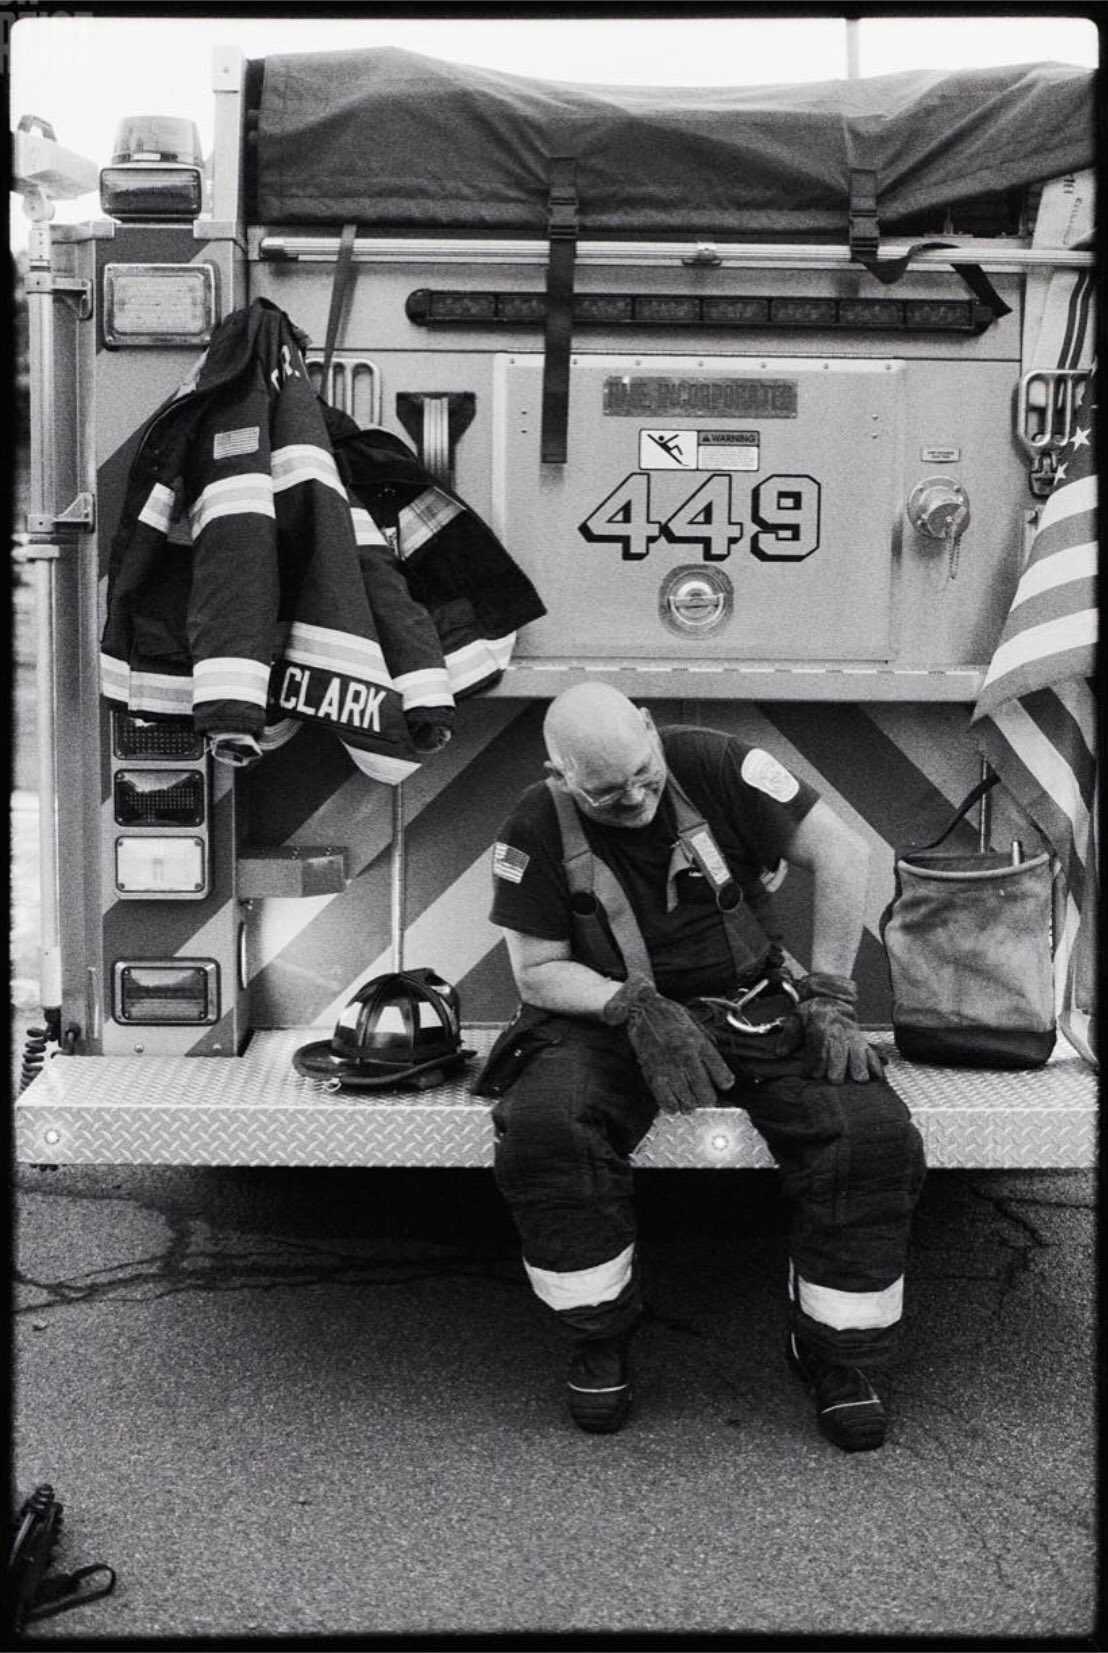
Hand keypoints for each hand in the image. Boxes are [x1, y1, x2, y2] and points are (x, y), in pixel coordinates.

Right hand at [602, 975, 734, 1113]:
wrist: (641, 1007)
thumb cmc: (668, 1014)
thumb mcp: (694, 1022)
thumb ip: (707, 1042)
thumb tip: (715, 1062)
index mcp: (699, 1043)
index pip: (722, 1074)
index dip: (724, 1082)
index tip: (724, 1083)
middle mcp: (686, 1057)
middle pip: (705, 1094)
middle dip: (706, 1099)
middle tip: (703, 1096)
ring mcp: (669, 1067)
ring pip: (688, 1102)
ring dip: (689, 1104)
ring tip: (688, 1100)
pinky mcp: (652, 1073)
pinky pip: (666, 1101)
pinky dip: (672, 1106)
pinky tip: (674, 1103)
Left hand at [795, 974, 884, 1083]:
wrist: (831, 998)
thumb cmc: (813, 1011)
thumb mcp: (796, 1017)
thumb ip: (789, 1035)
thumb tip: (779, 1052)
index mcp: (820, 1023)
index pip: (818, 1044)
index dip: (815, 1060)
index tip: (811, 1074)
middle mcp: (838, 1030)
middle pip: (839, 1048)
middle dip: (837, 1064)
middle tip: (834, 1079)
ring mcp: (852, 1035)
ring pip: (857, 1050)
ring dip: (859, 1065)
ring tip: (859, 1079)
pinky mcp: (861, 1040)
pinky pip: (870, 1051)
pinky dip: (875, 1064)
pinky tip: (878, 1077)